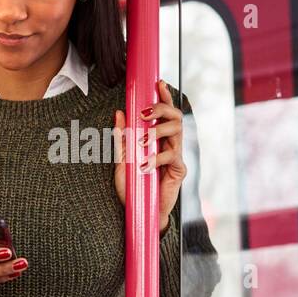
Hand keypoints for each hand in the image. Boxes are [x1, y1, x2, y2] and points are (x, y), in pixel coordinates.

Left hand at [113, 79, 185, 231]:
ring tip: (142, 141)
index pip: (165, 113)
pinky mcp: (178, 171)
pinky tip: (144, 166)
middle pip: (175, 117)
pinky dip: (156, 158)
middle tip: (144, 114)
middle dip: (161, 109)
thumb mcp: (122, 160)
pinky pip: (171, 156)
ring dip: (158, 131)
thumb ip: (121, 138)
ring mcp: (176, 156)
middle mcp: (170, 144)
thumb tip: (119, 112)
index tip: (159, 83)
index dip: (165, 96)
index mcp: (158, 138)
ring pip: (176, 132)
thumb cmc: (133, 187)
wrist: (141, 214)